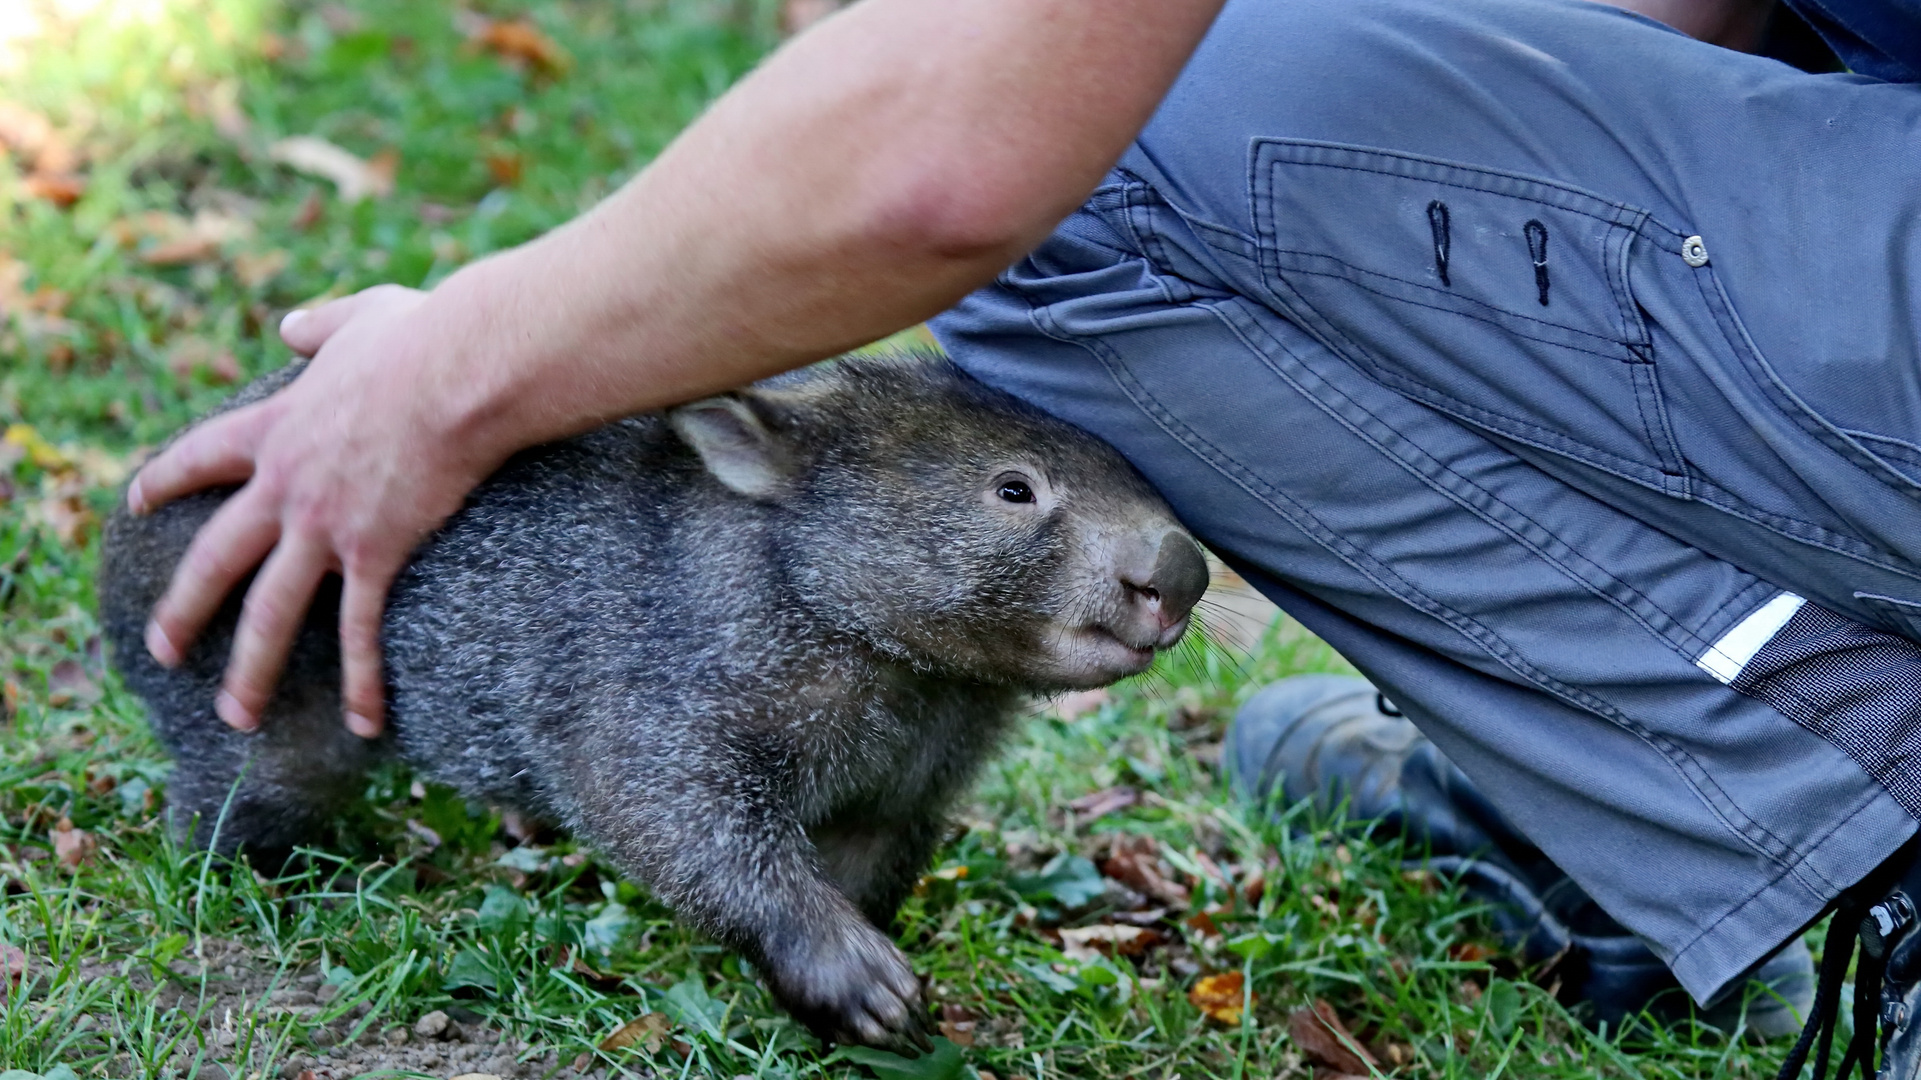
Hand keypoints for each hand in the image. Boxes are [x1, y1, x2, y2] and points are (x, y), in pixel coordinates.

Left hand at [130, 283, 498, 736]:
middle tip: (162, 649)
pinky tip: (364, 722)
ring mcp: (325, 525)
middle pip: (215, 558)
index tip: (136, 501)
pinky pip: (361, 630)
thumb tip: (290, 325)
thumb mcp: (361, 316)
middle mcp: (285, 485)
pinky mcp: (375, 552)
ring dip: (251, 670)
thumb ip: (320, 325)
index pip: (201, 458)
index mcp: (276, 427)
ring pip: (271, 612)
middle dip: (184, 609)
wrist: (462, 371)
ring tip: (235, 715)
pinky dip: (362, 681)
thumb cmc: (426, 336)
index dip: (164, 480)